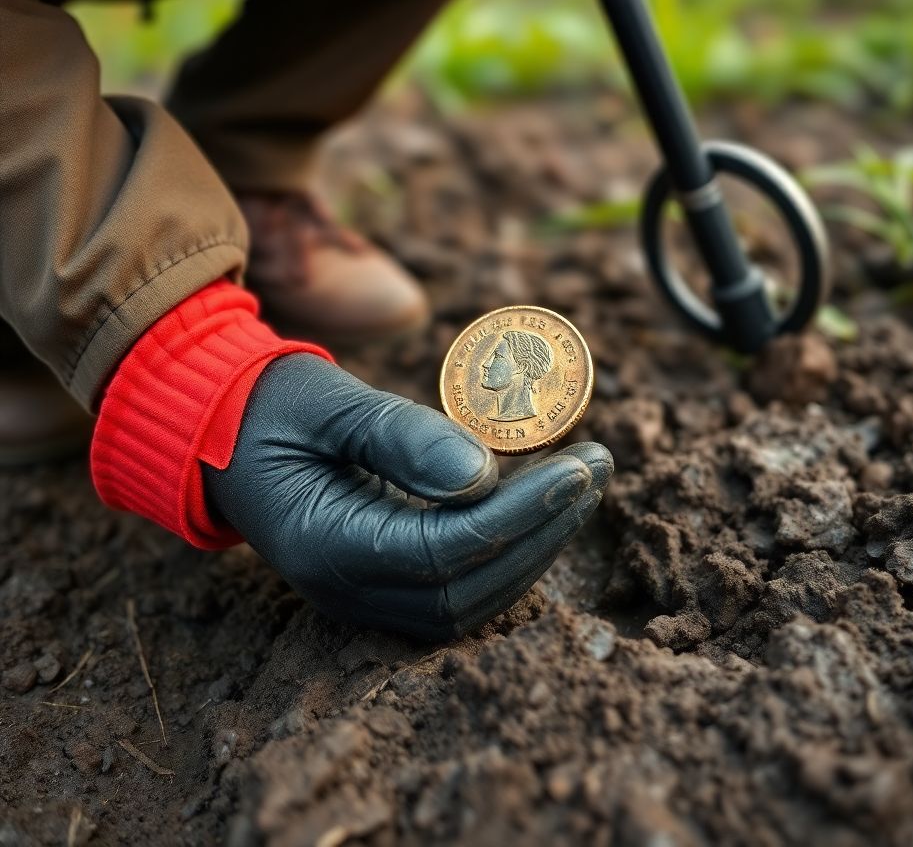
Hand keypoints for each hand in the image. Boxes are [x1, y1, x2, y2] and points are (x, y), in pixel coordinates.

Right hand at [204, 353, 612, 639]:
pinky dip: (508, 554)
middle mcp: (344, 588)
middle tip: (597, 469)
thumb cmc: (268, 407)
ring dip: (536, 546)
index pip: (443, 554)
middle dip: (543, 532)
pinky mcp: (381, 580)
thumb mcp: (327, 402)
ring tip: (585, 483)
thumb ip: (399, 437)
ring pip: (469, 602)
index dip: (519, 515)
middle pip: (467, 590)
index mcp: (323, 546)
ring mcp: (361, 593)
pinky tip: (543, 508)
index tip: (578, 467)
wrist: (221, 432)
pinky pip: (458, 590)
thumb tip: (483, 472)